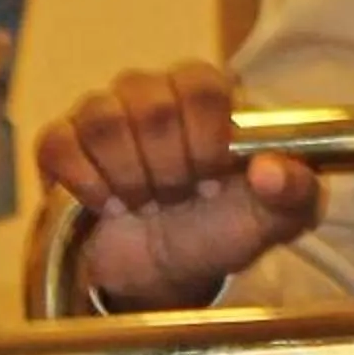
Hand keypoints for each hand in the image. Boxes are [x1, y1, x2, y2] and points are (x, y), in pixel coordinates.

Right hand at [34, 61, 320, 309]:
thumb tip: (271, 171)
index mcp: (208, 93)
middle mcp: (153, 90)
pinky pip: (58, 143)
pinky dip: (85, 183)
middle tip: (178, 198)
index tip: (211, 182)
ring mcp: (103, 112)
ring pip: (103, 121)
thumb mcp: (276, 220)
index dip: (206, 141)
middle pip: (152, 105)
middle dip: (169, 169)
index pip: (203, 86)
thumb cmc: (223, 228)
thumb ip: (294, 193)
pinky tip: (108, 205)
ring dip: (130, 178)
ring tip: (146, 203)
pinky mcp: (63, 142)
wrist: (167, 269)